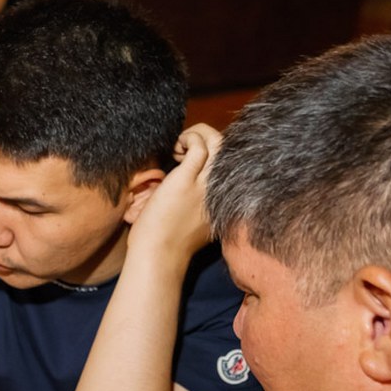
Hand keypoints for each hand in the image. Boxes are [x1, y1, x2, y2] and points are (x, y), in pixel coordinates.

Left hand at [127, 123, 221, 260]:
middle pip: (231, 150)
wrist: (158, 255)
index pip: (232, 165)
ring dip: (201, 135)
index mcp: (223, 200)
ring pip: (219, 143)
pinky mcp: (186, 180)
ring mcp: (205, 185)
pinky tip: (177, 146)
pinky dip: (190, 138)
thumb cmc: (166, 239)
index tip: (192, 158)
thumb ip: (198, 199)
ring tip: (181, 145)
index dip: (214, 154)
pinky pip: (198, 147)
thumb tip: (187, 179)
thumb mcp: (193, 217)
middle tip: (184, 149)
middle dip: (210, 139)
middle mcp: (220, 191)